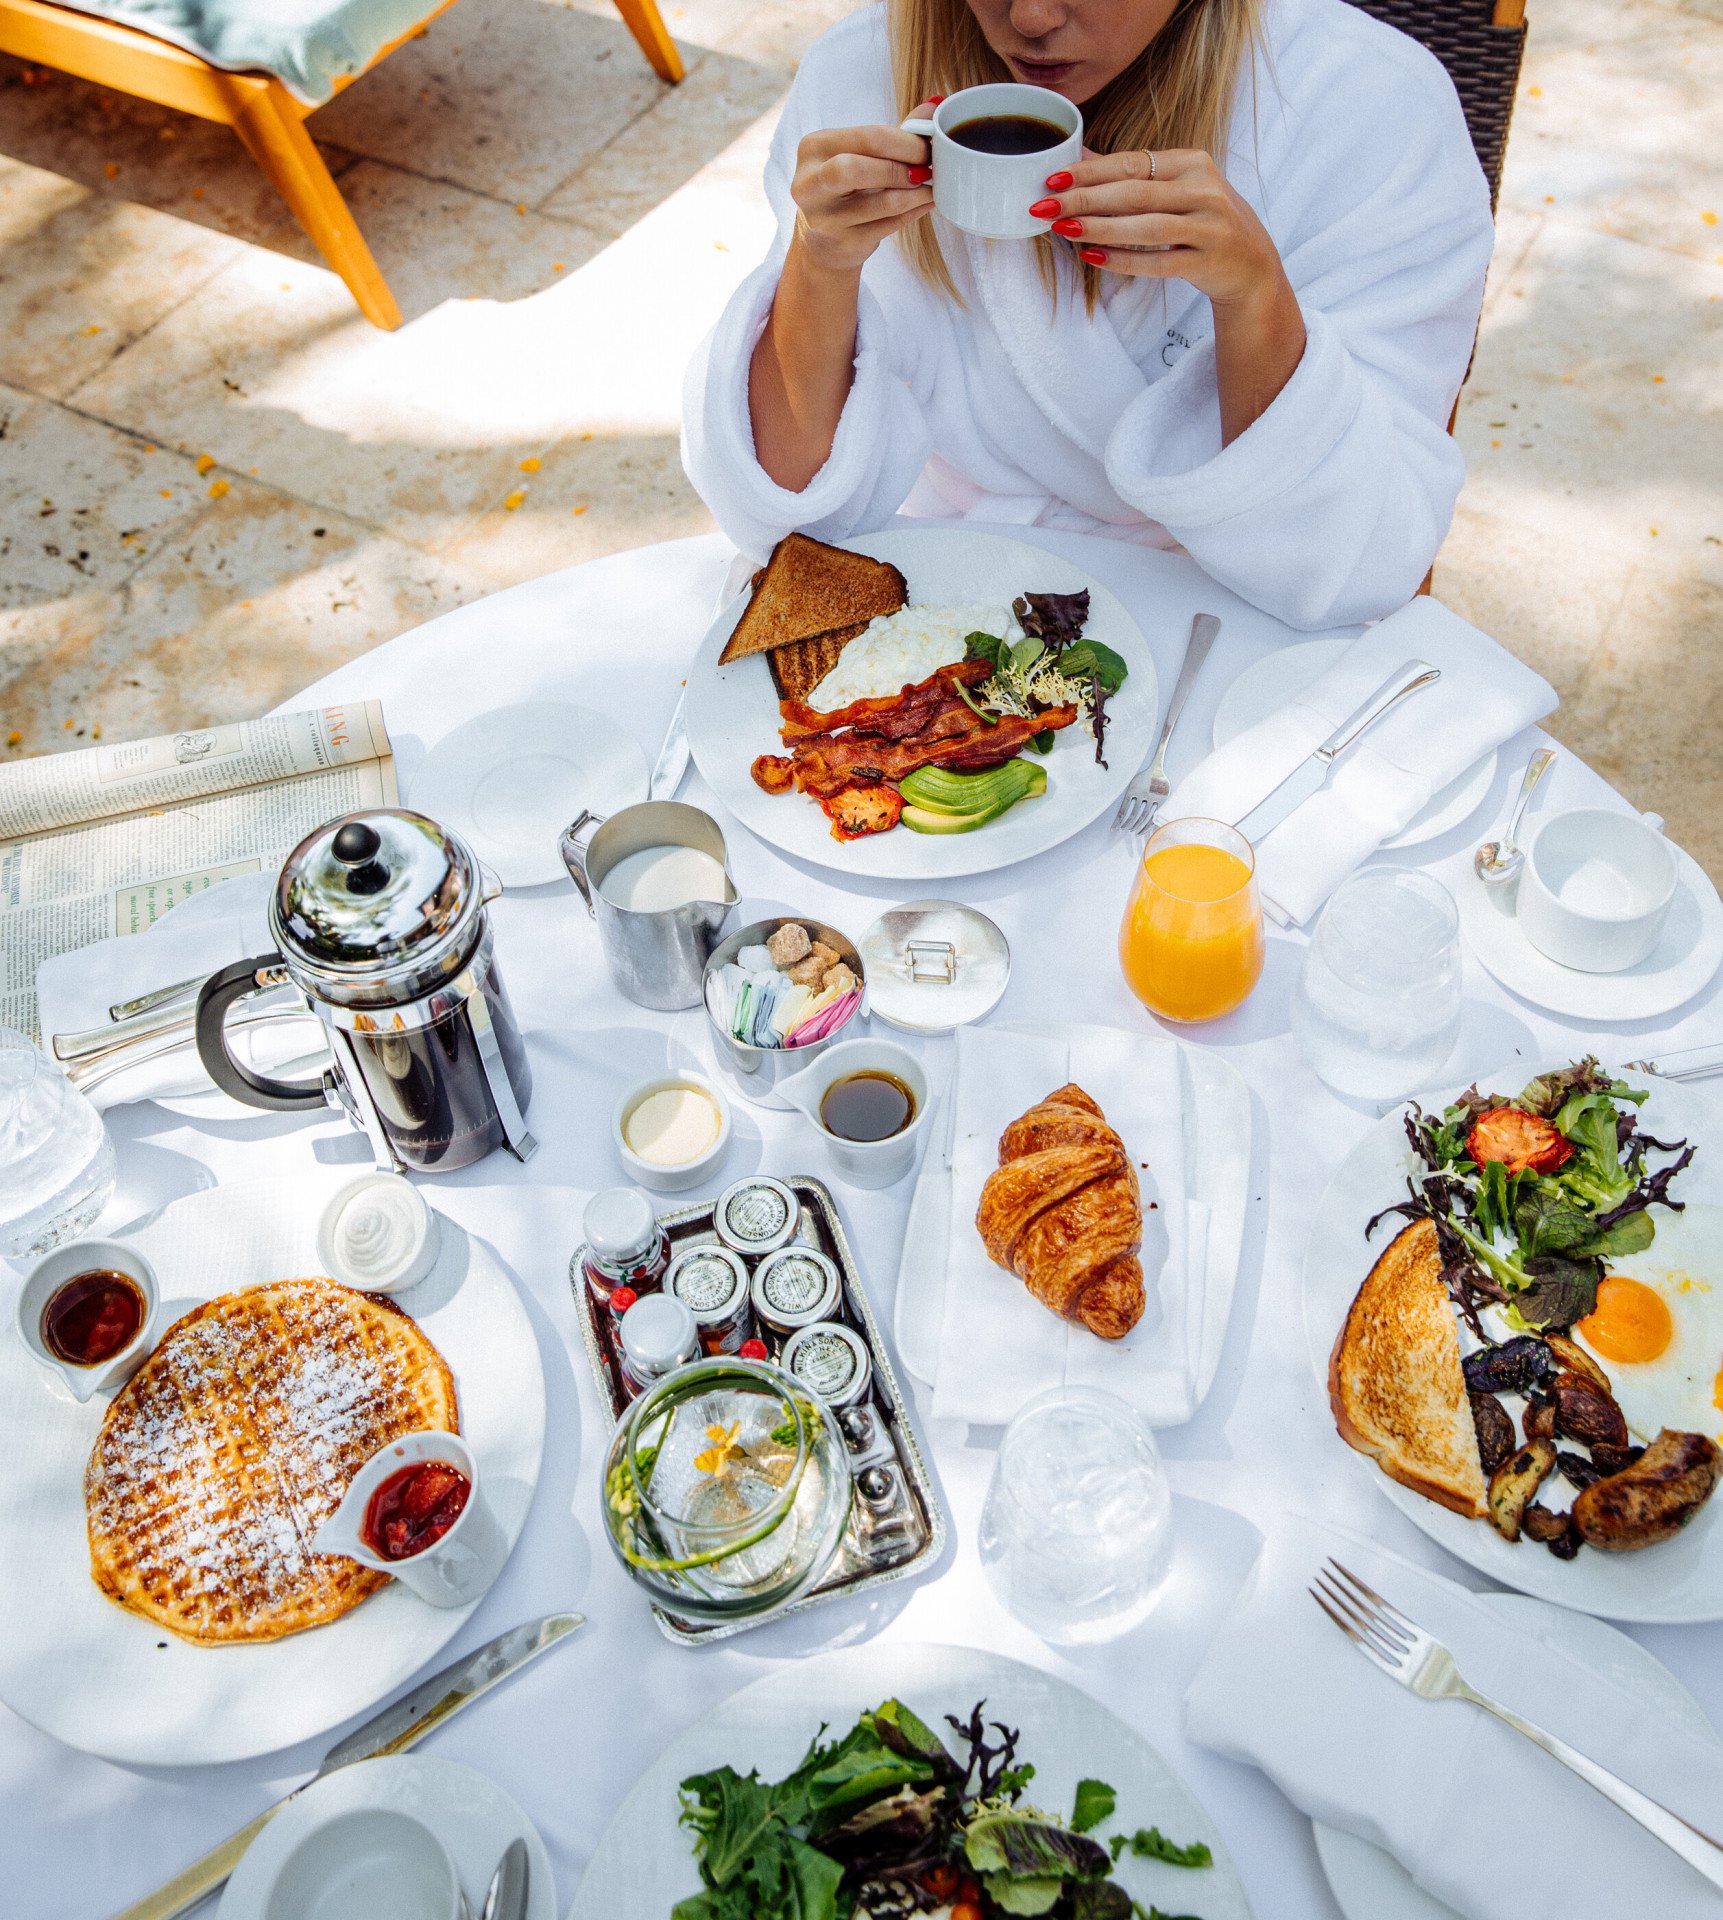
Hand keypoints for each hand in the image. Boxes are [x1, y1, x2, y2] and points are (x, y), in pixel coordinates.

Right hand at [787, 102, 939, 275]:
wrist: (824, 240)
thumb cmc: (847, 186)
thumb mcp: (861, 153)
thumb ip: (895, 131)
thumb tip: (936, 106)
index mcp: (814, 148)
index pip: (867, 137)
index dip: (905, 142)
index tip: (929, 146)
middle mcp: (811, 183)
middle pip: (859, 168)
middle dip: (902, 167)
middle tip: (927, 169)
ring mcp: (825, 218)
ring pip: (881, 203)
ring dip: (914, 194)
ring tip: (931, 188)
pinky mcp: (844, 243)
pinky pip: (888, 226)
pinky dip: (912, 213)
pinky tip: (924, 204)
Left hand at [1031, 148, 1306, 442]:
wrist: (1251, 264)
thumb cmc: (1203, 220)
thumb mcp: (1176, 188)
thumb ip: (1132, 174)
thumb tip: (1080, 157)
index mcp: (1193, 163)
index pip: (1133, 163)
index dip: (1091, 171)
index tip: (1053, 179)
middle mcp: (1204, 189)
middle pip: (1135, 192)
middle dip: (1085, 200)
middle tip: (1045, 207)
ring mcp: (1209, 226)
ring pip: (1145, 226)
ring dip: (1100, 228)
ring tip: (1063, 230)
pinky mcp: (1207, 260)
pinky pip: (1158, 261)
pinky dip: (1124, 260)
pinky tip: (1093, 257)